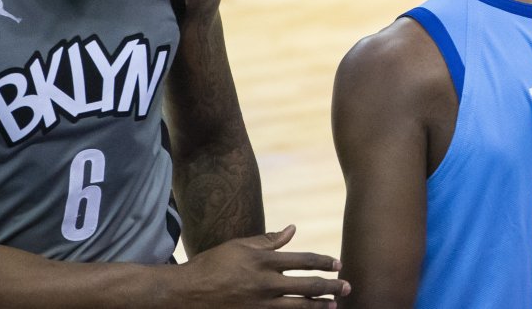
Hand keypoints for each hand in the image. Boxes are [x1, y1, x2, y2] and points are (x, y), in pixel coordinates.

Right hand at [174, 225, 348, 305]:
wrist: (183, 293)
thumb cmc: (211, 265)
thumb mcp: (239, 246)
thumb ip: (269, 240)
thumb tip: (293, 229)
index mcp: (263, 261)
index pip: (304, 260)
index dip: (324, 262)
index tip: (338, 265)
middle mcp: (265, 284)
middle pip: (307, 286)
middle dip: (331, 287)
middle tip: (348, 287)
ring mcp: (258, 305)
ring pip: (298, 307)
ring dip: (319, 307)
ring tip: (334, 306)